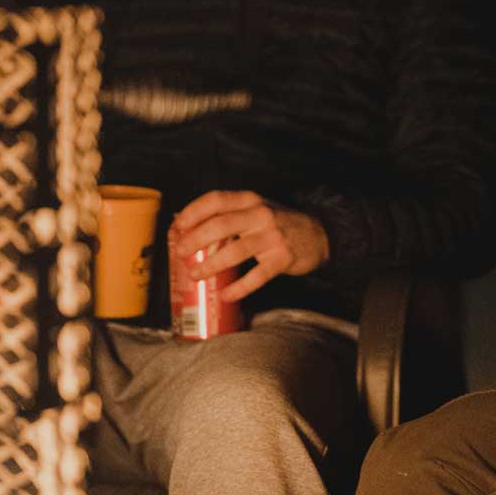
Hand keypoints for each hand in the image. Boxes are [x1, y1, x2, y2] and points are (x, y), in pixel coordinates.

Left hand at [166, 190, 329, 301]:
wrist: (318, 235)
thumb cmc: (277, 223)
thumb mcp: (255, 209)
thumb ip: (227, 214)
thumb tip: (184, 225)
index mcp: (249, 200)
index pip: (216, 200)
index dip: (193, 212)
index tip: (177, 226)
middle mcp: (260, 215)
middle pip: (221, 224)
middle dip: (196, 239)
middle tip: (180, 253)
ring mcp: (272, 237)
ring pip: (236, 251)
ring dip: (211, 264)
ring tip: (195, 274)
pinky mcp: (282, 259)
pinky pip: (257, 276)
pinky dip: (239, 288)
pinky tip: (225, 294)